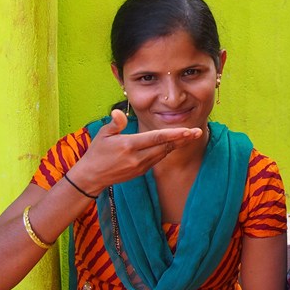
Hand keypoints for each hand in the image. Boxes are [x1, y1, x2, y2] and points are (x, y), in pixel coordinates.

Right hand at [69, 109, 201, 194]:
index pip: (156, 138)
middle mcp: (137, 158)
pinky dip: (167, 150)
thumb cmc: (97, 152)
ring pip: (164, 153)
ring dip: (177, 145)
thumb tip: (118, 112)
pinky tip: (176, 143)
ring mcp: (140, 166)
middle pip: (165, 146)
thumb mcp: (102, 135)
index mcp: (129, 146)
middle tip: (198, 131)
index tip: (187, 130)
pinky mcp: (141, 171)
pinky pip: (158, 158)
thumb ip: (115, 124)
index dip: (173, 134)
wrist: (92, 177)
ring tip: (192, 135)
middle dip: (182, 139)